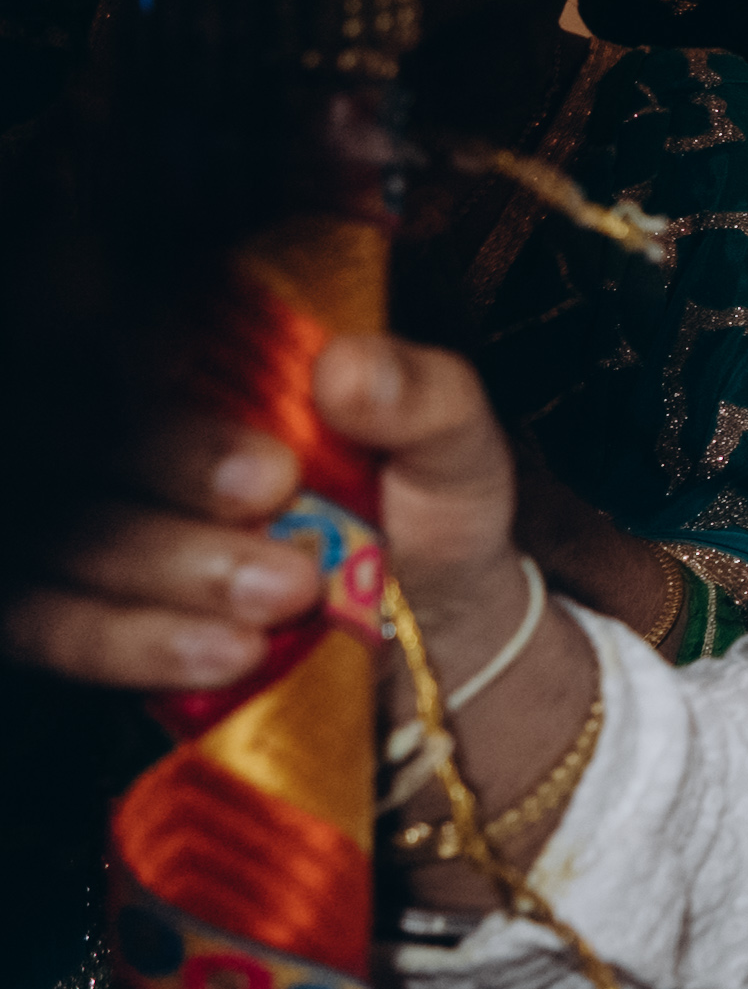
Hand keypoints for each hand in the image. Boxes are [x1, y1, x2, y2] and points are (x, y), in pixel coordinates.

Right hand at [6, 328, 523, 697]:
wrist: (426, 631)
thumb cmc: (423, 510)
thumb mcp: (452, 445)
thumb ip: (422, 396)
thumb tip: (351, 367)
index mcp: (198, 364)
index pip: (127, 337)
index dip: (168, 376)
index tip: (264, 443)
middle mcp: (121, 437)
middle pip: (79, 432)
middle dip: (174, 467)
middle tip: (273, 495)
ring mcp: (85, 525)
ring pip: (66, 533)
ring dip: (171, 565)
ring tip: (287, 590)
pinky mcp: (69, 616)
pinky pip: (54, 625)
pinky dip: (136, 640)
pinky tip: (228, 651)